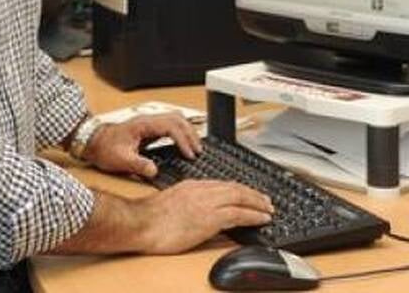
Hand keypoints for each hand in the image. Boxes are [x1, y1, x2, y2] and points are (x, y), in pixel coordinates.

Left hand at [82, 113, 201, 177]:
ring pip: (175, 119)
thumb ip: (138, 165)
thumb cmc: (104, 148)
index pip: (171, 126)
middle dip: (190, 134)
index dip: (183, 140)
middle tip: (198, 151)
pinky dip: (180, 133)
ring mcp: (148, 123)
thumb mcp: (120, 160)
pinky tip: (183, 144)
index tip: (189, 154)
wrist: (92, 141)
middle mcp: (148, 120)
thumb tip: (154, 171)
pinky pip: (170, 125)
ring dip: (187, 131)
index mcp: (143, 125)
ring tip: (195, 147)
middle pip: (177, 119)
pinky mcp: (148, 128)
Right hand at [133, 180, 274, 253]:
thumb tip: (197, 213)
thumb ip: (187, 203)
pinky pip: (238, 214)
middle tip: (266, 200)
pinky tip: (262, 218)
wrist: (140, 224)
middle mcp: (201, 191)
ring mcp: (206, 203)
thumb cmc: (148, 219)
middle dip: (253, 194)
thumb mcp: (171, 203)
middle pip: (235, 188)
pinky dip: (254, 215)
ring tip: (268, 209)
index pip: (222, 185)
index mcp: (191, 186)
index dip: (239, 190)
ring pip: (241, 198)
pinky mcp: (209, 218)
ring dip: (258, 203)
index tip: (248, 195)